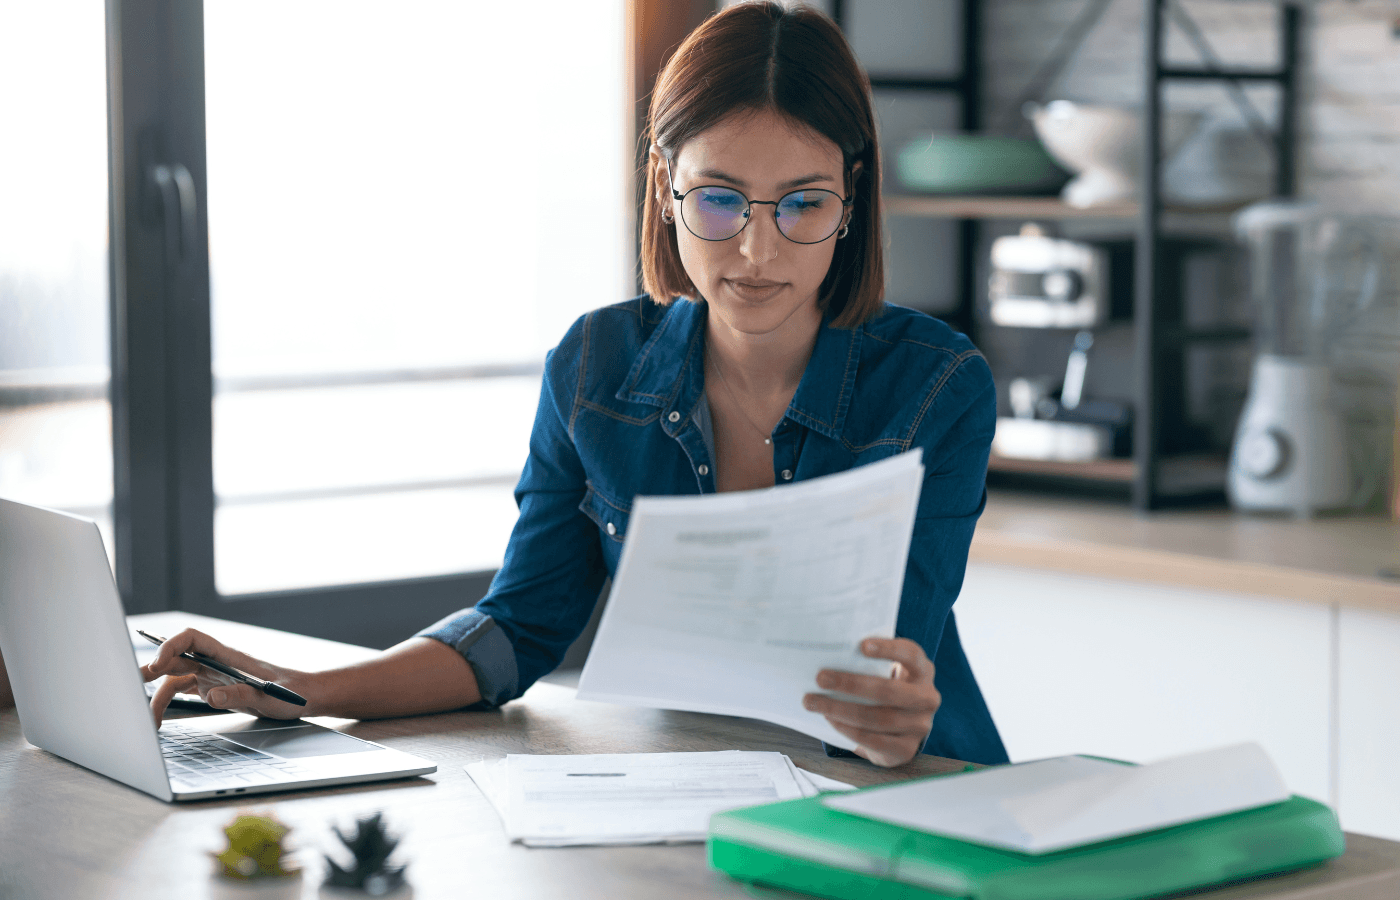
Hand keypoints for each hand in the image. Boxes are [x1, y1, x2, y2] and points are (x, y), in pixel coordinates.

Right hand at [139, 628, 312, 724]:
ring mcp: (212, 676)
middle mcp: (216, 663)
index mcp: (228, 657)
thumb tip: (211, 696)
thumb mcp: (269, 697)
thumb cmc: (291, 693)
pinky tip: (157, 719)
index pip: (193, 639)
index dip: (172, 645)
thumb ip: (241, 695)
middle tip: (130, 684)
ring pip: (175, 679)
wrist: (303, 698)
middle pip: (177, 658)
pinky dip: (167, 703)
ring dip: (156, 693)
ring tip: (143, 717)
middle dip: (153, 668)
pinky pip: (182, 692)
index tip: (158, 662)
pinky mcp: (212, 689)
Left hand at [803, 637, 940, 767]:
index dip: (889, 649)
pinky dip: (848, 730)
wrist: (900, 730)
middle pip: (889, 691)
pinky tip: (830, 720)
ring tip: (814, 702)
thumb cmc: (885, 691)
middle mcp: (927, 697)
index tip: (862, 646)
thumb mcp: (886, 672)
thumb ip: (868, 662)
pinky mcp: (906, 749)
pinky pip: (874, 740)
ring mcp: (920, 726)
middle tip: (821, 678)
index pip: (911, 654)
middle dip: (851, 684)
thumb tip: (826, 651)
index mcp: (922, 670)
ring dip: (841, 710)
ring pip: (879, 718)